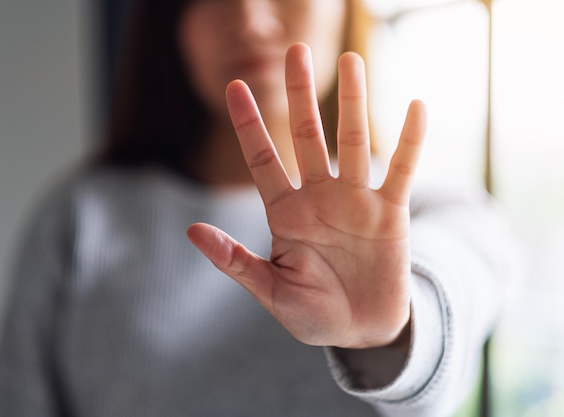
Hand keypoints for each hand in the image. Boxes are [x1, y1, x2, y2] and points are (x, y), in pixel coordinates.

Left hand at [187, 43, 425, 348]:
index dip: (249, 124)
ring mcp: (355, 202)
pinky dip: (409, 142)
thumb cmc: (313, 313)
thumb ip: (235, 261)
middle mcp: (319, 198)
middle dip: (299, 95)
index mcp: (285, 214)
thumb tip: (192, 231)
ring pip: (353, 143)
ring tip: (353, 61)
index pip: (262, 159)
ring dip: (353, 103)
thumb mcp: (270, 291)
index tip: (233, 86)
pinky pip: (400, 171)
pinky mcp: (390, 214)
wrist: (361, 331)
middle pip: (307, 136)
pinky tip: (415, 106)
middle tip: (295, 51)